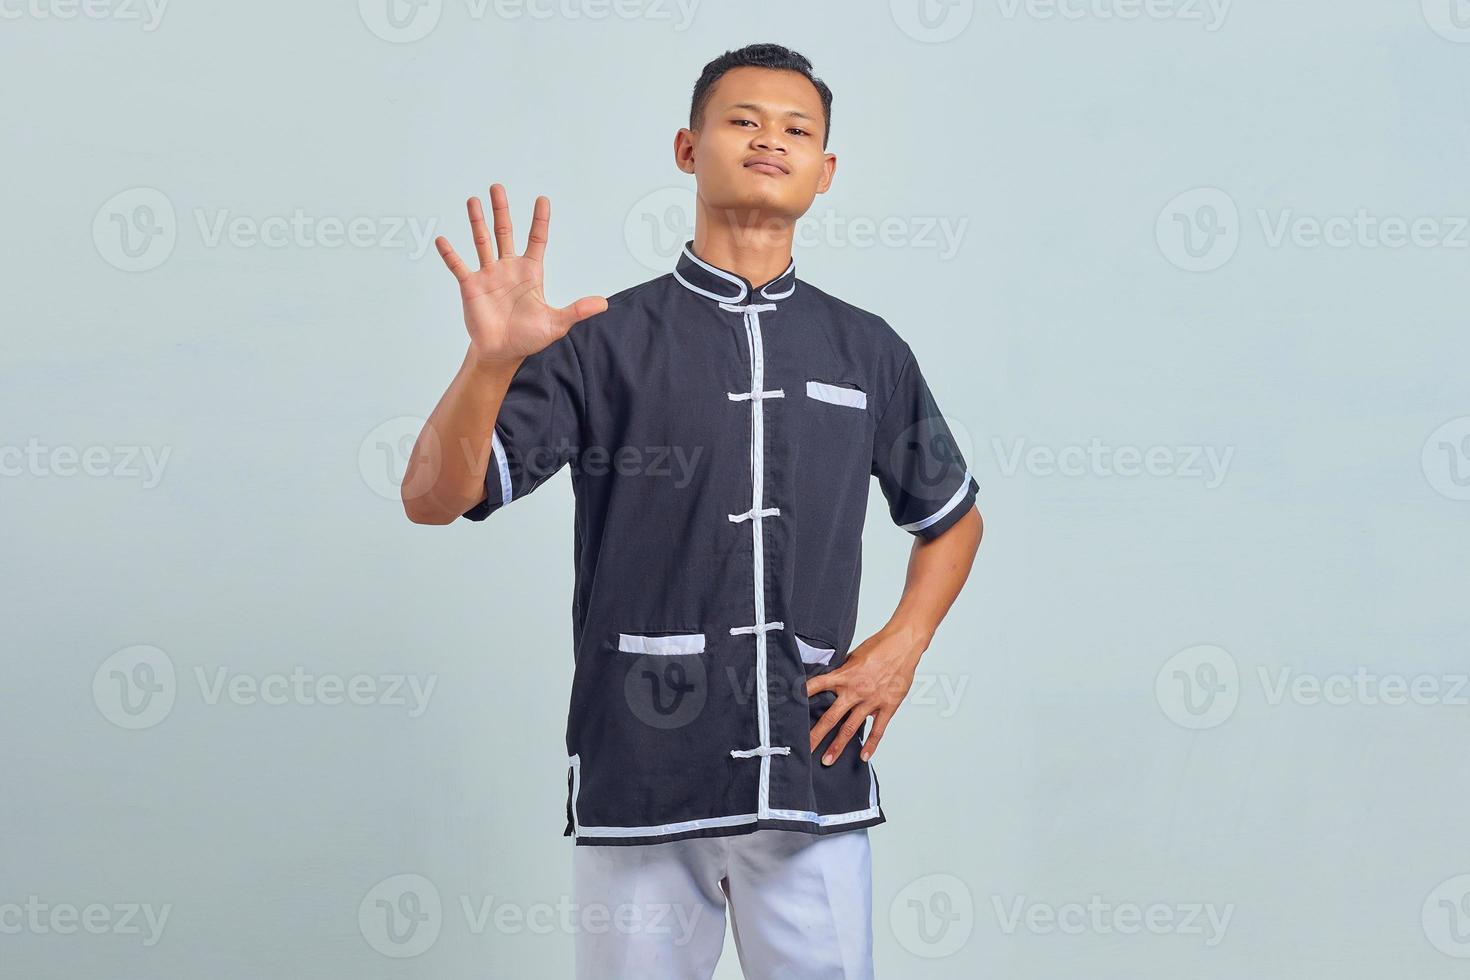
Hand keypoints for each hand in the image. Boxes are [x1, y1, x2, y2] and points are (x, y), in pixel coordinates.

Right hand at [434, 183, 606, 365]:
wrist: (502, 352)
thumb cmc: (528, 337)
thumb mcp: (556, 323)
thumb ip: (576, 311)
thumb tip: (603, 303)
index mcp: (530, 272)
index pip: (536, 239)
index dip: (539, 220)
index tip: (542, 199)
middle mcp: (508, 268)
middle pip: (505, 232)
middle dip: (501, 210)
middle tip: (497, 187)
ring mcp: (488, 275)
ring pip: (482, 242)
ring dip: (477, 222)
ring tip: (473, 201)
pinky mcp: (471, 286)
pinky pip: (458, 266)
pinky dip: (450, 254)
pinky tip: (443, 240)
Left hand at [806, 627, 923, 764]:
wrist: (903, 644)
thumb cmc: (880, 646)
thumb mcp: (854, 655)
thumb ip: (842, 670)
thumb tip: (830, 675)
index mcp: (844, 676)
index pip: (817, 685)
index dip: (802, 694)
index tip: (789, 706)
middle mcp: (855, 690)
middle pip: (830, 717)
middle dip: (816, 735)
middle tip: (804, 749)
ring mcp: (871, 700)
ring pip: (850, 728)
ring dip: (838, 746)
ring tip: (827, 760)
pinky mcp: (887, 706)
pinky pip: (878, 730)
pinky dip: (871, 745)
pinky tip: (863, 756)